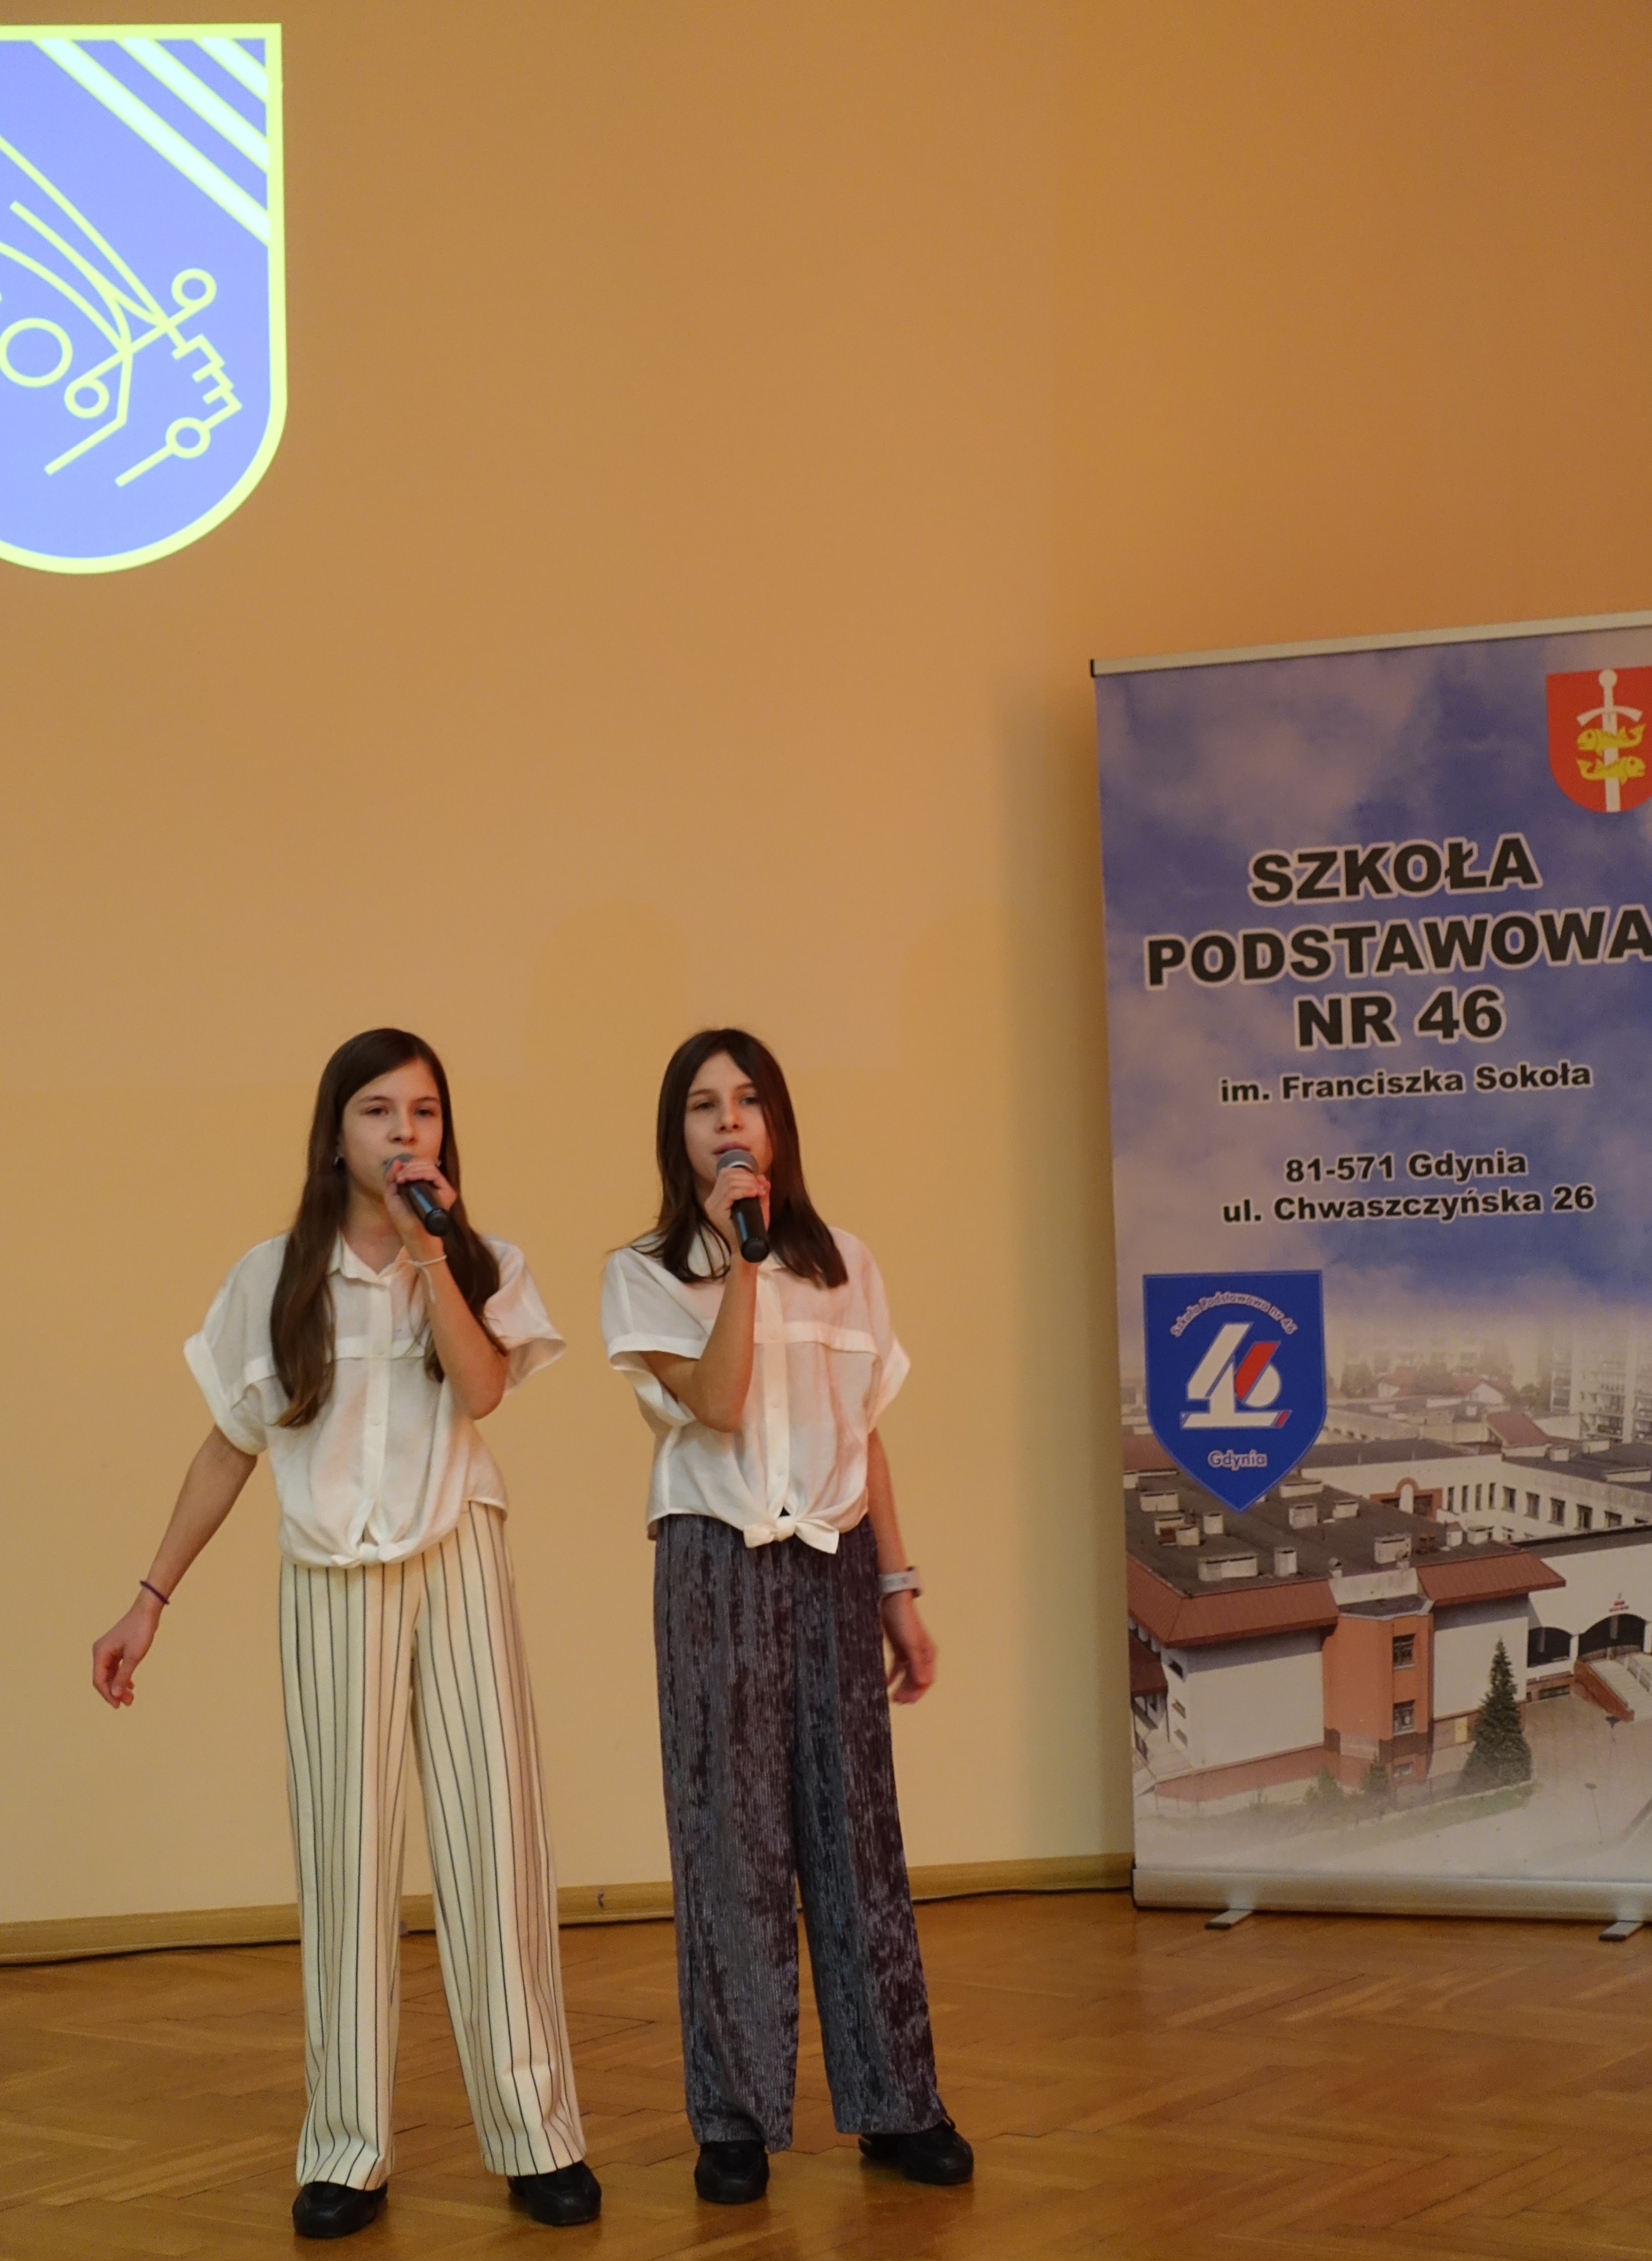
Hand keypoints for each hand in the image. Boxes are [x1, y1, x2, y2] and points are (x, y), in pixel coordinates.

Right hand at [92, 1591, 163, 1708]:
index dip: (107, 1694)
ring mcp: (108, 1650)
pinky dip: (122, 1676)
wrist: (148, 1611)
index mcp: (100, 1653)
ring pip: (110, 1673)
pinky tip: (130, 1685)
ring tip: (131, 1697)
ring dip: (119, 1685)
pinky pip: (116, 1667)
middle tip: (128, 1703)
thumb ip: (123, 1676)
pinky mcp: (116, 1648)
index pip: (99, 1680)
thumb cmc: (140, 1631)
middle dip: (114, 1691)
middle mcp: (100, 1651)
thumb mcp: (134, 1656)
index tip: (117, 1705)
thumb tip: (114, 1694)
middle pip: (104, 1678)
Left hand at [383, 1156, 455, 1251]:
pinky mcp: (447, 1192)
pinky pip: (435, 1174)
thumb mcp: (392, 1196)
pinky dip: (421, 1172)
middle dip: (409, 1166)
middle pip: (424, 1163)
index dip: (408, 1165)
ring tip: (403, 1179)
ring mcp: (441, 1187)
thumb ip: (392, 1178)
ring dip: (413, 1168)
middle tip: (399, 1178)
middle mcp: (433, 1184)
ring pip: (429, 1166)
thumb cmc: (403, 1219)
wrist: (414, 1234)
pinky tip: (411, 1177)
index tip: (398, 1176)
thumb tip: (398, 1161)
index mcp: (422, 1184)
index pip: (419, 1165)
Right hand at [704, 1156, 769, 1257]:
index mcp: (717, 1197)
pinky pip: (729, 1193)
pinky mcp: (716, 1212)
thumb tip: (762, 1177)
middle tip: (760, 1189)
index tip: (759, 1183)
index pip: (726, 1174)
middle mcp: (711, 1200)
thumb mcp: (758, 1206)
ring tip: (759, 1191)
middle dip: (747, 1178)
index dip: (744, 1173)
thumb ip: (760, 1190)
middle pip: (727, 1175)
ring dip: (747, 1183)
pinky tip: (753, 1193)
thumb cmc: (752, 1229)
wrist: (747, 1250)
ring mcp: (712, 1206)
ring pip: (728, 1182)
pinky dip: (743, 1190)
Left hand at [881, 1592, 935, 1703]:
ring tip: (892, 1697)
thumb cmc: (904, 1621)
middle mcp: (921, 1654)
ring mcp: (909, 1651)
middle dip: (909, 1692)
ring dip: (901, 1686)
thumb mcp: (911, 1644)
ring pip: (907, 1675)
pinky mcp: (898, 1648)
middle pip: (917, 1679)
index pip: (927, 1679)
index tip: (908, 1702)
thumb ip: (917, 1665)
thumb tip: (925, 1683)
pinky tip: (886, 1684)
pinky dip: (892, 1676)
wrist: (891, 1601)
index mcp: (929, 1654)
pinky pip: (897, 1667)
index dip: (919, 1692)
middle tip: (897, 1701)